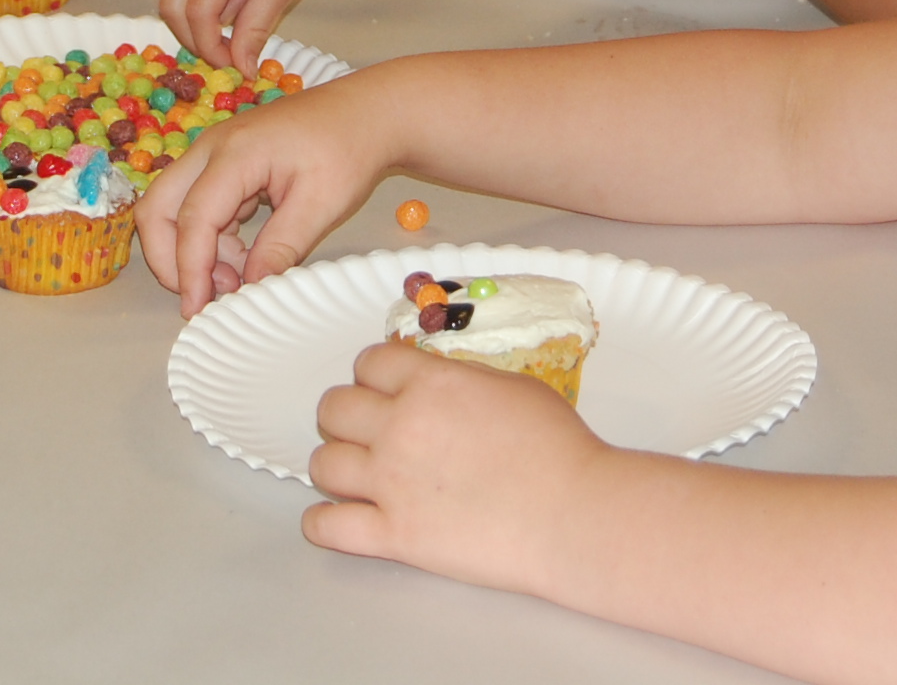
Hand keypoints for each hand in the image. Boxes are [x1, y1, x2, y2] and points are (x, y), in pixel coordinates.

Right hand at [137, 74, 396, 316]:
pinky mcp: (224, 164)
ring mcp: (214, 154)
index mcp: (235, 153)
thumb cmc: (348, 148)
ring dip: (192, 250)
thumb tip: (250, 291)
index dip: (190, 269)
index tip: (197, 310)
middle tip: (202, 297)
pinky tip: (242, 260)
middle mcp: (211, 148)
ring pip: (174, 208)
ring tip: (235, 281)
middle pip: (158, 207)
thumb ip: (281, 248)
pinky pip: (198, 205)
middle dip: (168, 258)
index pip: (194, 218)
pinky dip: (209, 238)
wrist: (365, 111)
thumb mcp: (321, 204)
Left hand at [304, 341, 610, 592]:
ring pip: (322, 464)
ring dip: (336, 466)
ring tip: (357, 475)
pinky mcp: (394, 536)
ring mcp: (390, 483)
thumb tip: (438, 386)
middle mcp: (399, 427)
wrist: (574, 515)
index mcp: (428, 384)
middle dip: (348, 416)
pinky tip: (337, 520)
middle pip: (334, 408)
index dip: (376, 376)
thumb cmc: (558, 449)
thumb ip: (461, 381)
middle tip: (369, 431)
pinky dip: (324, 523)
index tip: (385, 390)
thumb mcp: (512, 387)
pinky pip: (327, 527)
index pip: (369, 362)